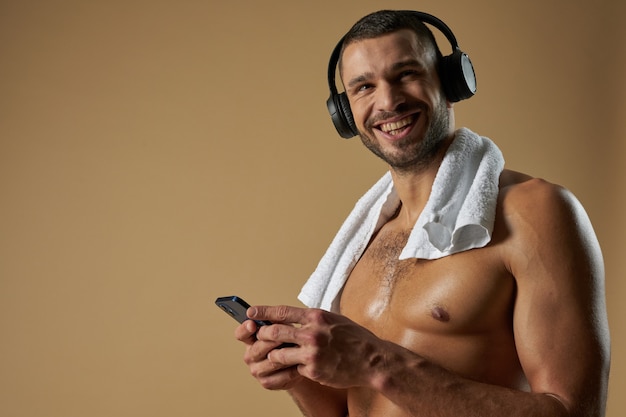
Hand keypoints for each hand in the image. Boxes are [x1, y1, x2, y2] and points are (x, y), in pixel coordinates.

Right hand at [234, 317, 302, 389]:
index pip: (241, 334)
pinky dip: (292, 368)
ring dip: (285, 353)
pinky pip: (280, 375)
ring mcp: (257, 370)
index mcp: (250, 339)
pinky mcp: (267, 383)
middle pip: (257, 348)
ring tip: (298, 347)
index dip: (245, 329)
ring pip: (270, 361)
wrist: (300, 362)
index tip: (252, 324)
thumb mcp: (283, 326)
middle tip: (287, 334)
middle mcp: (250, 355)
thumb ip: (276, 320)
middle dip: (273, 340)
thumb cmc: (290, 340)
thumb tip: (276, 312)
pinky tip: (301, 362)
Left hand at [248, 305, 384, 389]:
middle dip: (263, 335)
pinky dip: (297, 367)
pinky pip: (295, 369)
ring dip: (275, 356)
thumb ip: (313, 319)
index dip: (263, 311)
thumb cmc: (354, 338)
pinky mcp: (314, 370)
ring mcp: (312, 353)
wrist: (372, 360)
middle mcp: (312, 333)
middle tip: (260, 336)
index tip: (250, 312)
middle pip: (275, 332)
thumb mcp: (334, 320)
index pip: (282, 312)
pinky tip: (306, 366)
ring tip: (279, 355)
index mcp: (316, 317)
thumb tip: (292, 317)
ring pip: (278, 355)